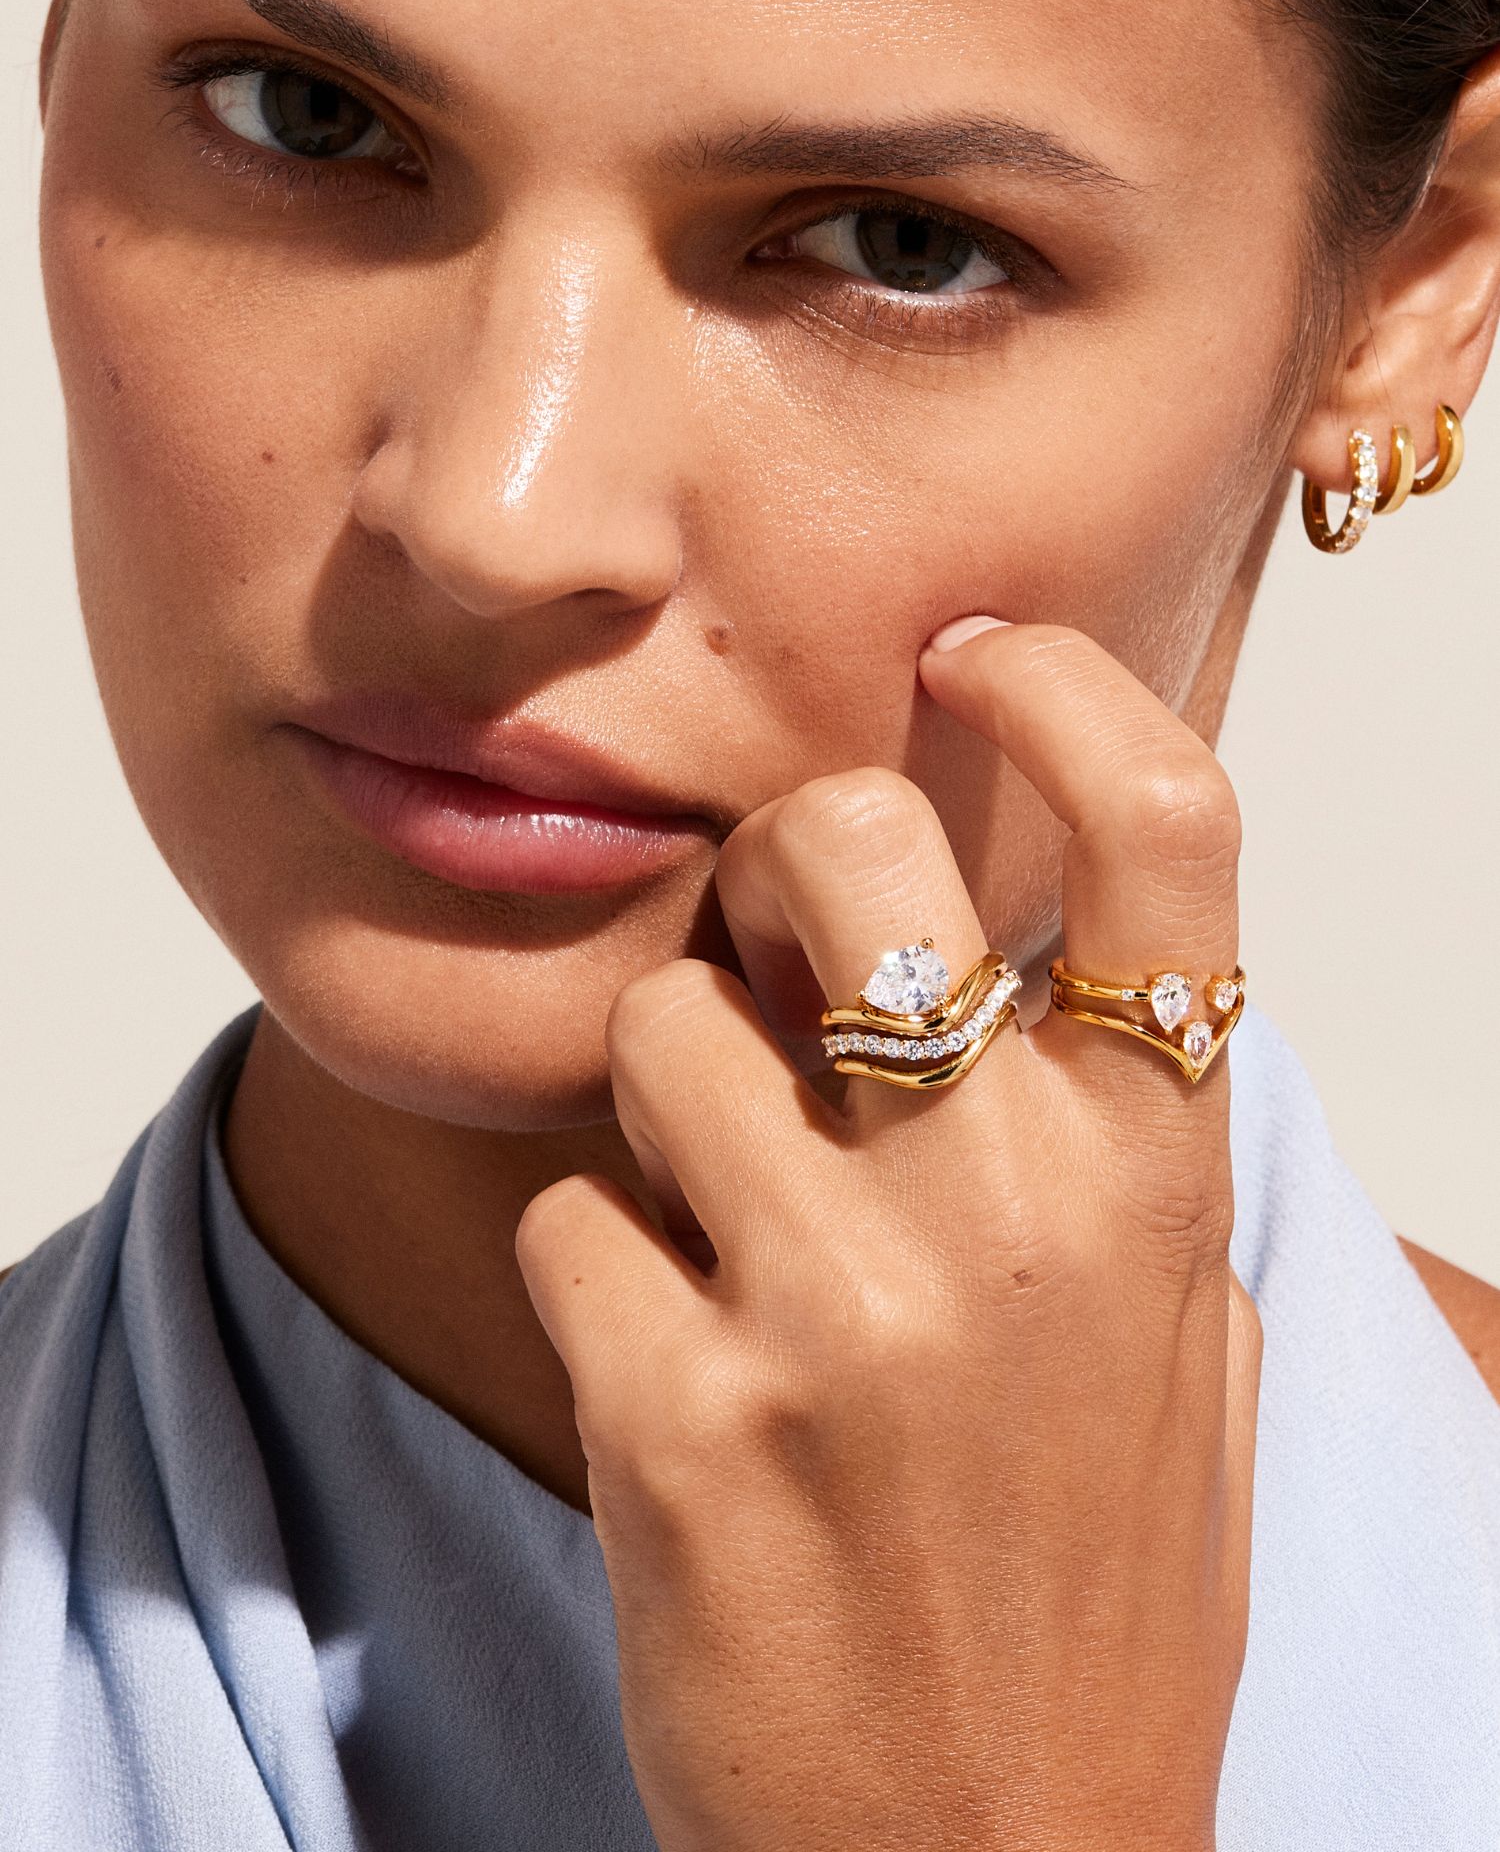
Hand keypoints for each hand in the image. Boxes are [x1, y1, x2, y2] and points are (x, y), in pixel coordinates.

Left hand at [514, 622, 1262, 1851]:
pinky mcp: (677, 1414)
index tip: (978, 652)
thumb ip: (1130, 1162)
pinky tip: (672, 1367)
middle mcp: (1011, 1209)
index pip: (1166, 831)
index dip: (1069, 692)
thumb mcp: (1181, 1362)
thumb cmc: (1081, 1596)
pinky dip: (601, 1268)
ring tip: (725, 1220)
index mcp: (1155, 1177)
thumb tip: (1057, 982)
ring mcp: (837, 1307)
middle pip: (846, 849)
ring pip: (661, 1027)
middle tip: (786, 944)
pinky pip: (570, 1218)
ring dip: (669, 1097)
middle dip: (786, 859)